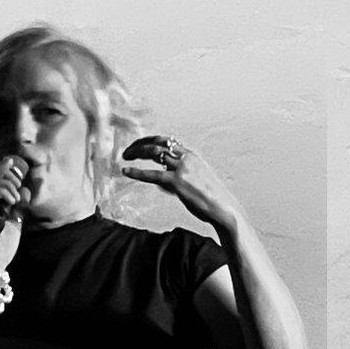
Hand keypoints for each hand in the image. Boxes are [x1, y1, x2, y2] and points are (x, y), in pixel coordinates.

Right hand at [0, 156, 29, 273]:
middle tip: (19, 179)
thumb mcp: (16, 221)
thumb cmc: (2, 245)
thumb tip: (26, 189)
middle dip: (4, 171)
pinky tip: (14, 201)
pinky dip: (3, 192)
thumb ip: (19, 206)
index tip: (17, 166)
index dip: (3, 169)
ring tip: (17, 197)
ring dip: (6, 184)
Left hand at [121, 135, 242, 230]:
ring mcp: (182, 169)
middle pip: (158, 142)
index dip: (150, 141)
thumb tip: (162, 179)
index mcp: (192, 156)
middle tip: (128, 151)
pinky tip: (127, 172)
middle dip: (140, 144)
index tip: (139, 145)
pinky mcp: (177, 182)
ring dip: (136, 153)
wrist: (223, 208)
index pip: (167, 141)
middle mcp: (187, 158)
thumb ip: (181, 174)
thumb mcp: (198, 178)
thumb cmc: (211, 197)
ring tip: (126, 157)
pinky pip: (152, 174)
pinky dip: (137, 172)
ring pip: (154, 152)